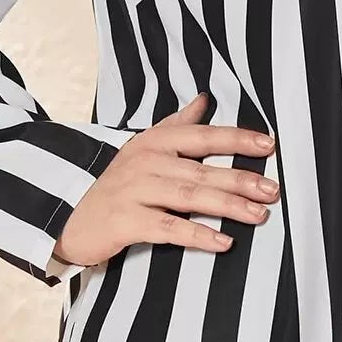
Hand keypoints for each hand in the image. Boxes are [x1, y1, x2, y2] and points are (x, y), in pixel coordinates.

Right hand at [53, 92, 278, 267]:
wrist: (68, 217)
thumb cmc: (116, 183)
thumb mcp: (143, 147)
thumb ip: (177, 125)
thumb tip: (204, 99)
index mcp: (154, 142)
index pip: (202, 136)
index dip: (237, 140)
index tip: (269, 146)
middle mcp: (146, 163)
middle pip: (202, 170)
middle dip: (241, 180)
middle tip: (273, 190)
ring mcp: (135, 192)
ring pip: (190, 197)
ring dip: (228, 206)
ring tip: (259, 215)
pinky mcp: (126, 223)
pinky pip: (169, 229)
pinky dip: (198, 235)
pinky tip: (224, 242)